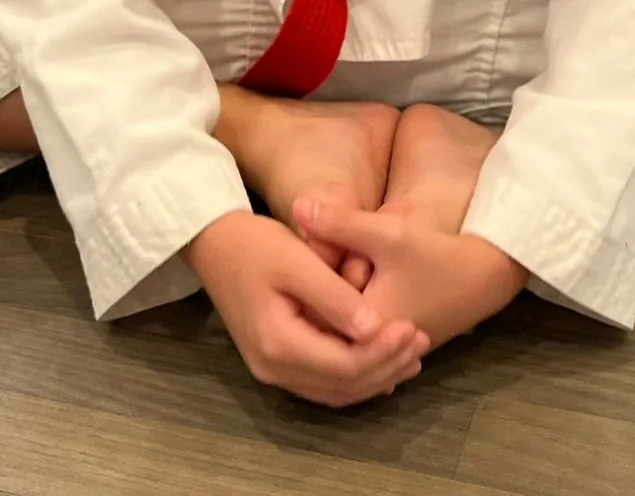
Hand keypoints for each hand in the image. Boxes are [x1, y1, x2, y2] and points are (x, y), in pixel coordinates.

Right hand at [184, 211, 426, 406]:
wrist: (214, 244)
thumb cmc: (255, 244)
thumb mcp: (297, 261)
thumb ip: (335, 297)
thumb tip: (374, 328)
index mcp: (278, 343)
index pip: (344, 365)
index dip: (383, 351)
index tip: (413, 327)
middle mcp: (273, 367)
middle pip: (343, 385)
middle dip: (387, 366)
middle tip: (421, 340)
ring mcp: (273, 369)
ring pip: (335, 390)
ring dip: (375, 374)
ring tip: (410, 352)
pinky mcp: (277, 360)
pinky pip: (323, 381)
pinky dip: (355, 374)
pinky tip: (380, 360)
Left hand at [297, 198, 527, 349]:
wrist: (485, 276)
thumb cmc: (438, 255)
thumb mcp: (388, 234)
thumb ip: (342, 223)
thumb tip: (299, 207)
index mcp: (366, 332)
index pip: (314, 313)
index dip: (308, 279)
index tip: (310, 247)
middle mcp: (371, 352)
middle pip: (324, 323)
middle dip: (319, 289)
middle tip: (322, 252)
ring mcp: (382, 354)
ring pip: (339, 328)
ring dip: (333, 300)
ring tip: (344, 265)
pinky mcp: (390, 347)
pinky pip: (355, 333)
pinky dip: (348, 311)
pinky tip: (350, 281)